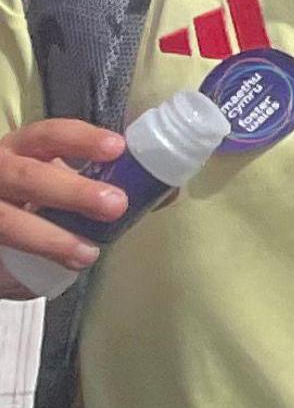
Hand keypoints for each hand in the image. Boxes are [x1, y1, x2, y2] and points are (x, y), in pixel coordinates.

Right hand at [0, 119, 129, 277]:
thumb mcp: (60, 186)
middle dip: (72, 191)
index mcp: (22, 150)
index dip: (81, 139)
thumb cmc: (32, 202)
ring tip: (88, 254)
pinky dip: (23, 262)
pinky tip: (45, 273)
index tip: (117, 148)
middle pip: (28, 176)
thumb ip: (104, 186)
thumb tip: (165, 193)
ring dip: (50, 237)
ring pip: (8, 220)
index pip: (48, 135)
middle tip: (115, 204)